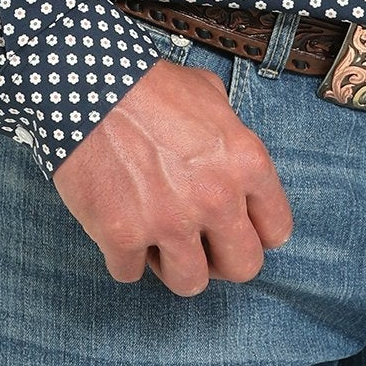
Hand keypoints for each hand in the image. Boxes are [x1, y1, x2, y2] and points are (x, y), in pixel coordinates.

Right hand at [52, 56, 293, 295]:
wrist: (89, 82)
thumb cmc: (149, 83)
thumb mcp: (208, 93)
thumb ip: (230, 132)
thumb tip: (230, 153)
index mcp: (245, 162)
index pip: (276, 230)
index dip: (255, 230)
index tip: (235, 226)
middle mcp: (216, 198)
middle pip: (243, 268)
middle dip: (221, 258)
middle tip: (200, 240)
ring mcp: (170, 222)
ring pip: (191, 283)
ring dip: (173, 263)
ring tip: (156, 234)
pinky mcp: (123, 236)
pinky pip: (131, 273)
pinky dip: (122, 255)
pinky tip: (117, 223)